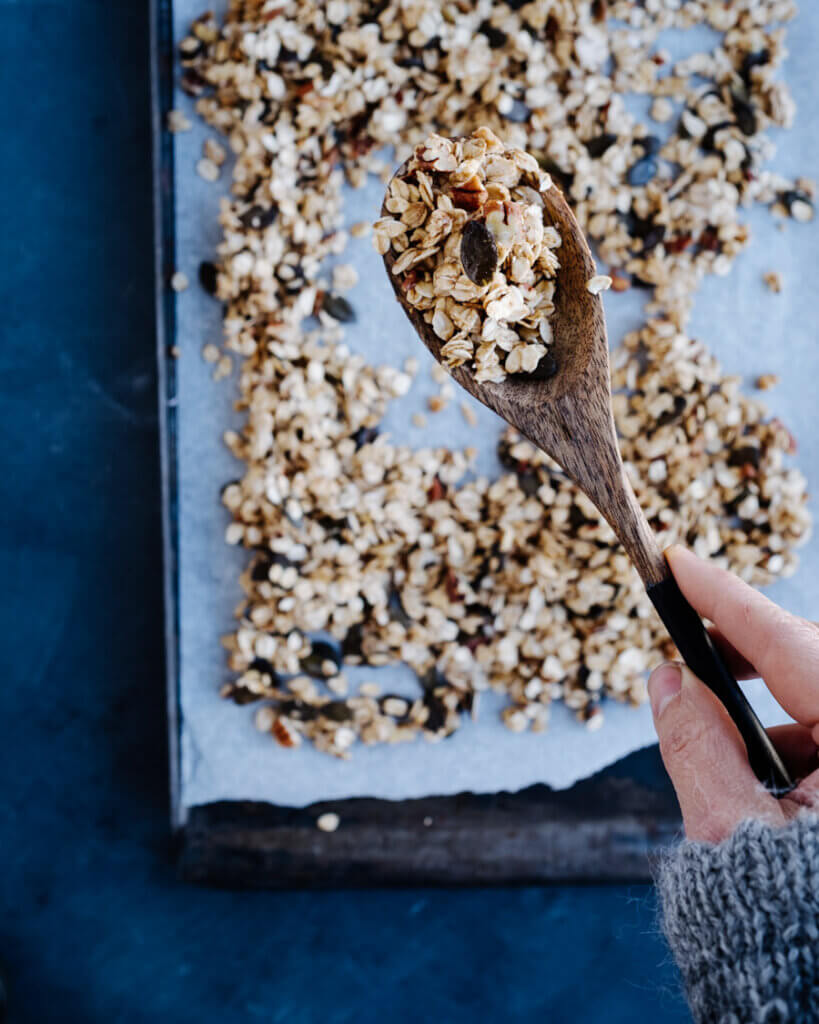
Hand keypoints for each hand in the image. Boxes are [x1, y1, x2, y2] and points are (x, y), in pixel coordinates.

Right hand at [647, 544, 818, 841]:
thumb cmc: (792, 928)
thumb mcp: (728, 833)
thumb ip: (693, 745)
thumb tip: (666, 681)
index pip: (791, 648)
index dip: (728, 600)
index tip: (681, 564)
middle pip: (814, 667)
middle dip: (749, 650)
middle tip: (688, 642)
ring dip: (771, 706)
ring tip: (711, 723)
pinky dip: (797, 742)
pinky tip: (759, 769)